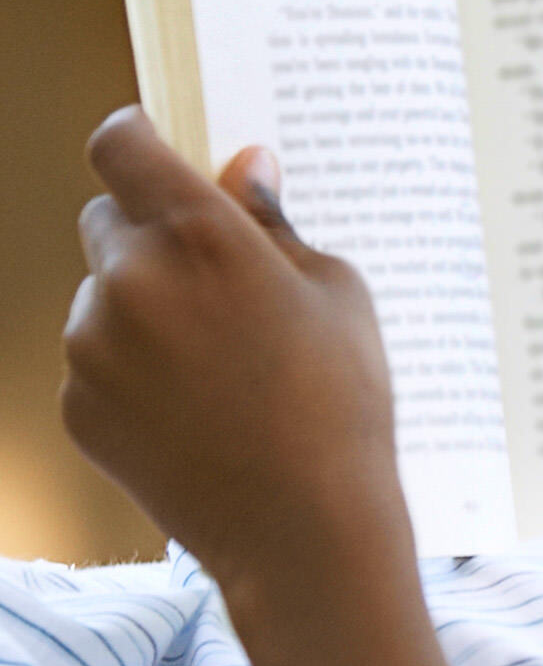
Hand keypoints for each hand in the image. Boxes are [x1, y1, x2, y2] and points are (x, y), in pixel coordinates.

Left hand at [61, 108, 469, 665]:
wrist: (303, 528)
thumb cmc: (342, 401)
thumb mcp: (337, 294)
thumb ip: (274, 225)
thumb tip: (242, 170)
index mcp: (199, 236)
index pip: (121, 145)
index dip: (134, 137)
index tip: (151, 145)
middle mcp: (130, 281)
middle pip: (105, 219)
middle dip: (149, 235)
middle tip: (213, 281)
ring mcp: (92, 347)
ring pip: (102, 296)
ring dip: (143, 308)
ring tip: (219, 366)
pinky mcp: (76, 405)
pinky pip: (95, 362)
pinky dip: (134, 372)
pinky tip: (196, 409)